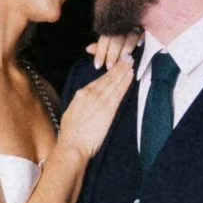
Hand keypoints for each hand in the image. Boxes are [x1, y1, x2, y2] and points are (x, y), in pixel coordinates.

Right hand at [57, 42, 136, 162]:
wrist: (73, 146)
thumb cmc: (71, 135)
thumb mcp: (71, 114)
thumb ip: (80, 105)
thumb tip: (84, 102)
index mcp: (80, 95)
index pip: (97, 81)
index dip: (108, 72)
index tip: (114, 65)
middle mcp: (90, 94)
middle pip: (107, 78)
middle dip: (118, 66)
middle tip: (126, 56)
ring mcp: (99, 101)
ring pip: (113, 82)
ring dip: (123, 70)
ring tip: (130, 61)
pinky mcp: (108, 109)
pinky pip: (118, 92)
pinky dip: (125, 82)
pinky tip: (130, 75)